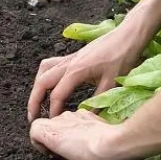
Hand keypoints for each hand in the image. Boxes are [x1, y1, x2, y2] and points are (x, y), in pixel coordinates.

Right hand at [27, 22, 149, 121]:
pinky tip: (50, 85)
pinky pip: (51, 65)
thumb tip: (87, 118)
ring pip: (43, 71)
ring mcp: (69, 58)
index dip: (53, 111)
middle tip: (33, 117)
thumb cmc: (122, 57)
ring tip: (38, 102)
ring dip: (37, 87)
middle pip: (42, 82)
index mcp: (76, 71)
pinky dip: (45, 76)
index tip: (53, 124)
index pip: (57, 95)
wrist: (127, 35)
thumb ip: (98, 101)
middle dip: (34, 101)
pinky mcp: (73, 56)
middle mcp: (68, 63)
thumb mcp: (112, 82)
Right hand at [29, 109, 120, 159]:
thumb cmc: (88, 155)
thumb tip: (61, 152)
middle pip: (50, 126)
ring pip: (65, 122)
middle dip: (55, 137)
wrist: (112, 143)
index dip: (39, 143)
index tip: (51, 153)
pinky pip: (78, 119)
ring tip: (80, 146)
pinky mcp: (87, 112)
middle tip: (66, 152)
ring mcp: (74, 113)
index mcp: (49, 130)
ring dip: (68, 132)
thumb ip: (58, 151)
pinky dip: (80, 128)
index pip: (34, 131)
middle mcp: (59, 118)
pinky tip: (90, 138)